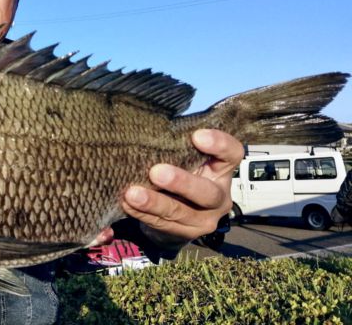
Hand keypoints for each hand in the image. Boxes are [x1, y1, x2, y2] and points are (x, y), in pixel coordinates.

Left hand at [119, 129, 241, 243]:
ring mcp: (203, 219)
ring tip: (133, 194)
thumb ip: (178, 147)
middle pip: (207, 192)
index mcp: (221, 170)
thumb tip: (150, 126)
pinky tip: (128, 204)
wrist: (176, 216)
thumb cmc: (180, 173)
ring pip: (180, 212)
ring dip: (154, 202)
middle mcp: (218, 197)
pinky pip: (161, 224)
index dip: (219, 144)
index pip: (232, 154)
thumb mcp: (186, 160)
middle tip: (156, 172)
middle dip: (181, 183)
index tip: (197, 135)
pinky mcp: (185, 234)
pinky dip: (142, 214)